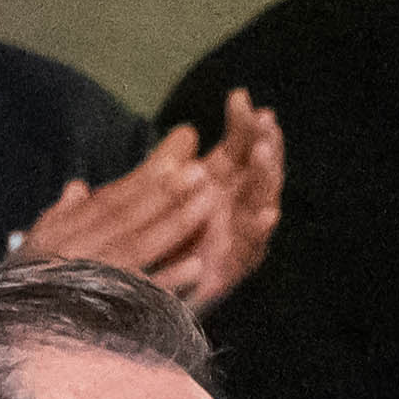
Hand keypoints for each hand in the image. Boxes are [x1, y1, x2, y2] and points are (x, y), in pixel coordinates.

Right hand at [20, 124, 229, 297]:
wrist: (6, 344)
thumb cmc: (26, 290)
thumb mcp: (38, 248)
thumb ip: (62, 216)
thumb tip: (78, 186)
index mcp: (66, 232)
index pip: (114, 197)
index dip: (149, 172)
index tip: (183, 147)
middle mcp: (76, 251)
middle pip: (128, 214)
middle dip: (166, 189)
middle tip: (201, 168)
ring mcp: (90, 280)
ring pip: (138, 245)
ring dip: (175, 222)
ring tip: (210, 199)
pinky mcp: (102, 311)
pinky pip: (139, 295)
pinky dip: (166, 281)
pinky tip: (197, 267)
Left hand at [165, 92, 284, 307]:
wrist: (131, 300)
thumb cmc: (147, 244)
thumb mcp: (155, 197)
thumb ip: (169, 165)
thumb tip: (187, 131)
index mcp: (217, 188)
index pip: (238, 149)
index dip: (242, 125)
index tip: (239, 98)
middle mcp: (232, 211)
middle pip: (257, 173)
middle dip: (265, 146)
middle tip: (265, 122)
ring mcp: (235, 240)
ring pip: (260, 204)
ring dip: (266, 180)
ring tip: (265, 154)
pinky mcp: (230, 270)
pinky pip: (251, 251)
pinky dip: (259, 232)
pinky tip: (267, 213)